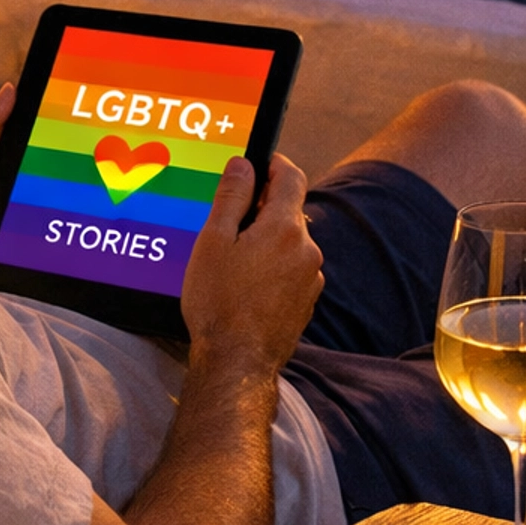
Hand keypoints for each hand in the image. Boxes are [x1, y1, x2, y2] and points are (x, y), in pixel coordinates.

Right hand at [180, 153, 322, 370]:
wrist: (237, 362)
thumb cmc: (219, 303)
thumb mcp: (214, 241)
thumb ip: (231, 197)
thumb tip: (243, 165)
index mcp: (285, 228)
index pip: (290, 177)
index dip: (274, 163)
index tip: (258, 162)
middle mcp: (307, 250)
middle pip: (289, 211)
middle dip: (262, 208)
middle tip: (229, 220)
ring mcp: (311, 278)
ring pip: (290, 243)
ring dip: (268, 241)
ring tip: (233, 261)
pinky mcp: (306, 302)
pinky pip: (292, 270)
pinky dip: (274, 267)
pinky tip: (246, 285)